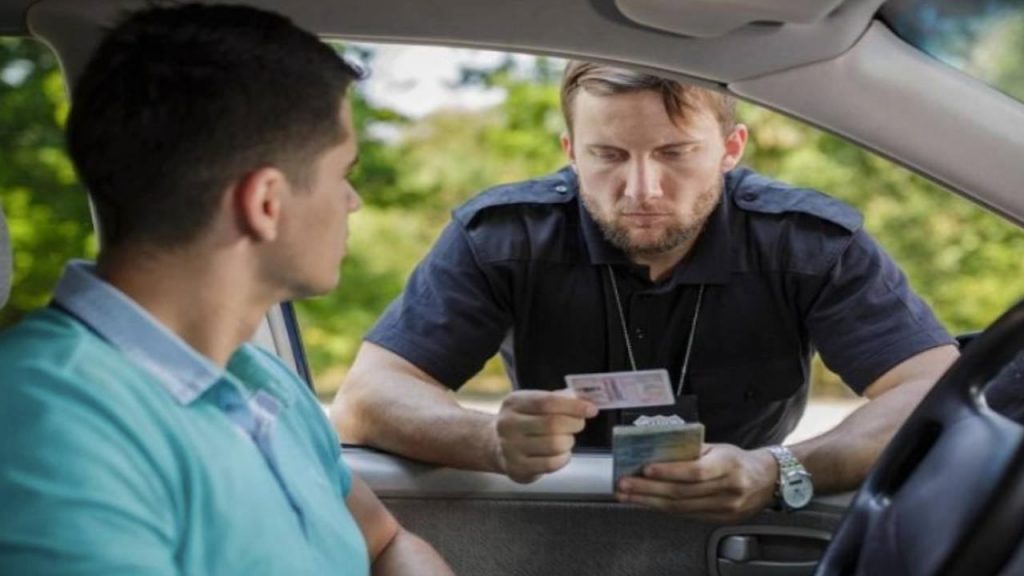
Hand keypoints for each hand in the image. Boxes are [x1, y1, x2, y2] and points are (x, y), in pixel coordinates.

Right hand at [493, 390, 597, 482]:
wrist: (496, 444)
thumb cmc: (524, 420)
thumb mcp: (533, 403)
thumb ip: (559, 399)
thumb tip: (586, 400)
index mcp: (514, 402)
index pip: (547, 402)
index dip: (573, 406)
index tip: (591, 409)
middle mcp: (508, 424)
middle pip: (552, 424)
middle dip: (574, 423)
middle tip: (579, 423)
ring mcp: (510, 448)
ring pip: (554, 445)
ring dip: (569, 441)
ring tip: (567, 439)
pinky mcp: (517, 468)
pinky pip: (551, 464)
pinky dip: (563, 458)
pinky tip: (562, 453)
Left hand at [615, 444, 778, 522]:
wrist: (767, 480)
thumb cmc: (737, 459)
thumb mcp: (718, 447)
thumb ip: (691, 450)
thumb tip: (658, 450)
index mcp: (728, 465)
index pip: (696, 471)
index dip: (669, 472)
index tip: (646, 469)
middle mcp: (728, 489)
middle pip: (682, 492)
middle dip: (648, 489)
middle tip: (624, 484)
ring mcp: (725, 508)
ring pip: (681, 508)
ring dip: (649, 502)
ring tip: (628, 495)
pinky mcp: (720, 520)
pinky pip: (686, 516)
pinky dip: (663, 509)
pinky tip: (647, 503)